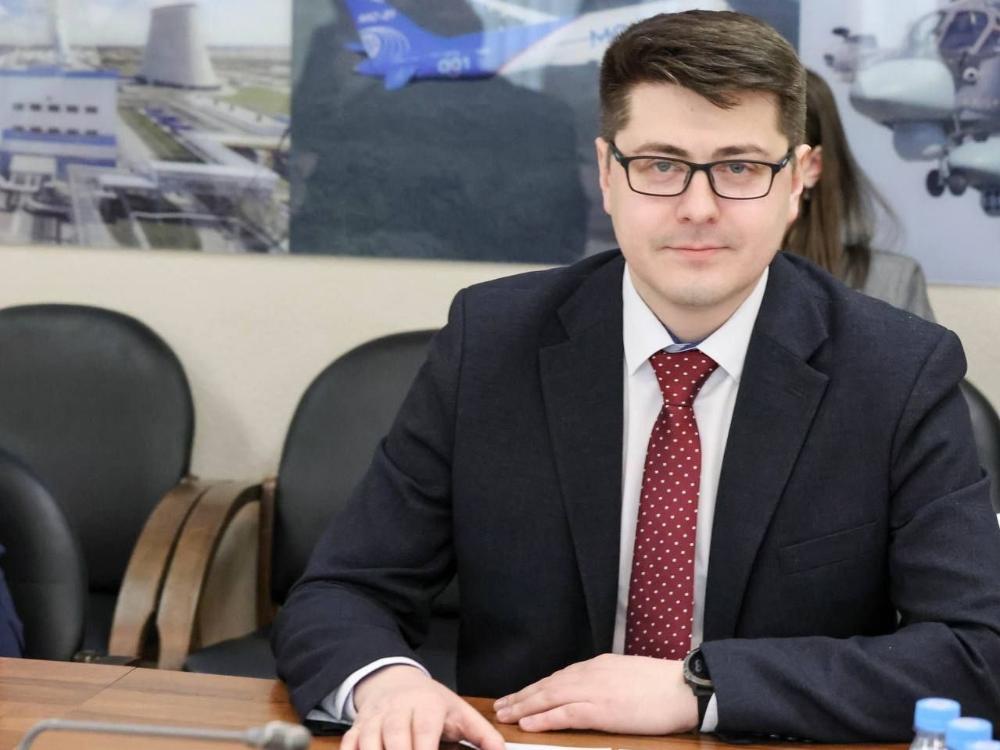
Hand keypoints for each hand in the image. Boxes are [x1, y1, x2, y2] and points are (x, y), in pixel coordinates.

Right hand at [343, 665, 505, 749]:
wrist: (394, 681)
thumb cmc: (431, 703)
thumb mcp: (459, 712)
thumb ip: (482, 734)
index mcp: (427, 705)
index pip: (425, 730)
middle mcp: (398, 709)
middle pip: (395, 737)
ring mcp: (374, 718)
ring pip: (369, 740)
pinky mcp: (357, 727)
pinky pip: (349, 744)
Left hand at [493, 654, 697, 734]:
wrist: (684, 687)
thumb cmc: (662, 686)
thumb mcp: (627, 676)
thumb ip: (605, 681)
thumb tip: (590, 691)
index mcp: (598, 666)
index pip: (558, 677)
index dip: (536, 688)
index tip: (519, 696)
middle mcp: (591, 674)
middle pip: (548, 686)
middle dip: (522, 697)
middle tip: (501, 706)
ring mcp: (595, 691)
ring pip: (550, 697)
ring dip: (525, 707)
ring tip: (506, 714)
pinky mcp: (602, 709)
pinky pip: (566, 713)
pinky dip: (544, 718)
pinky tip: (528, 723)